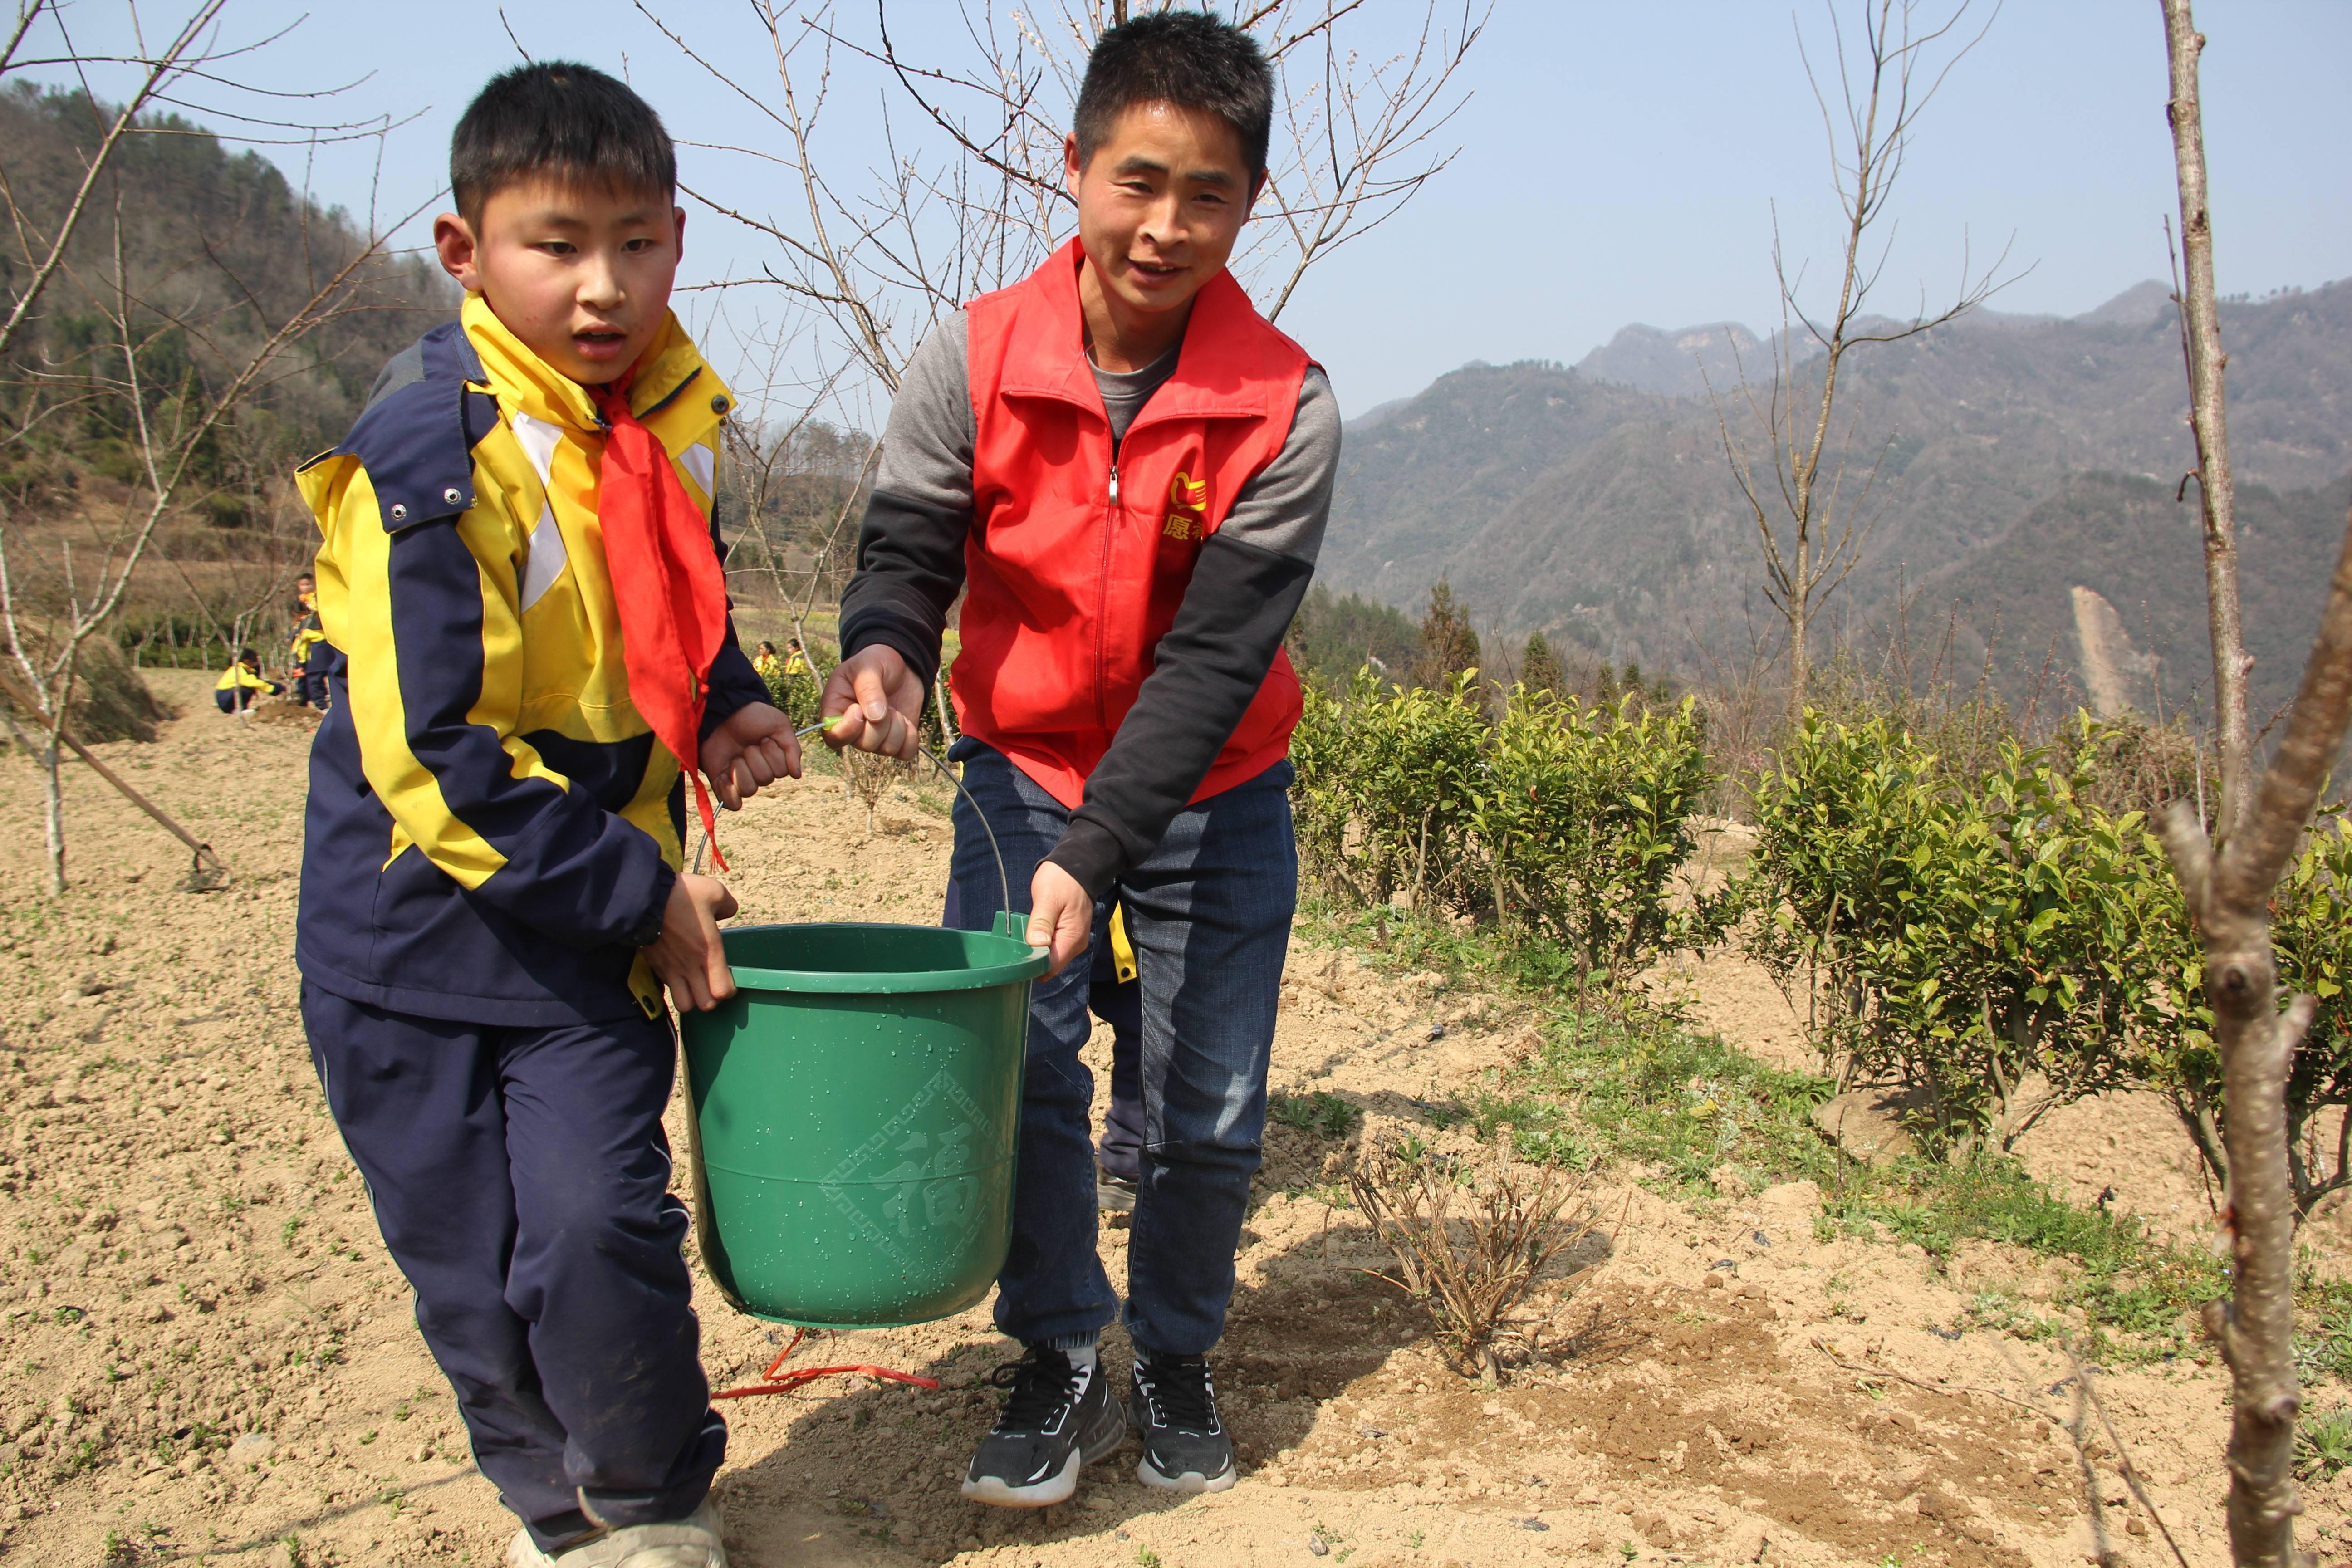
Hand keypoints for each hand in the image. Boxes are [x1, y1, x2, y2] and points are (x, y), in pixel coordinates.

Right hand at [648, 872, 738, 1011]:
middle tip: (712, 983)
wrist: (644, 897)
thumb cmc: (680, 895)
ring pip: (684, 1004)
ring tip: (694, 984)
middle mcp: (690, 966)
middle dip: (711, 998)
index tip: (727, 979)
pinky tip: (678, 971)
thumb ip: (727, 905)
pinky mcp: (655, 965)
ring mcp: (671, 968)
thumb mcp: (714, 892)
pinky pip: (668, 988)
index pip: (722, 991)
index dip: (728, 989)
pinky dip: (675, 986)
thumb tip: (728, 911)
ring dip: (691, 998)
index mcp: (708, 951)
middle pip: (705, 1005)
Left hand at [699, 702, 800, 809]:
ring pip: (749, 790)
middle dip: (755, 758)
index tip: (764, 739)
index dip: (773, 755)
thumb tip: (797, 775)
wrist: (724, 712)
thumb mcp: (780, 726)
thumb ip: (792, 749)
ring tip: (735, 756)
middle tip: (748, 744)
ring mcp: (741, 779)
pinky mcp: (722, 784)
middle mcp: (759, 772)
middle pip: (765, 780)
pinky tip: (725, 775)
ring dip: (740, 769)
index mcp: (774, 761)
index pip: (781, 772)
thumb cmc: (754, 717)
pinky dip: (729, 792)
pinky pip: (731, 803)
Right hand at [821, 645, 923, 760]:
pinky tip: (907, 721)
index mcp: (837, 710)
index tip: (859, 709)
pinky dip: (910, 738)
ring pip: (886, 749)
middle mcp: (854, 728)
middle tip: (886, 704)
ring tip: (895, 709)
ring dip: (897, 728)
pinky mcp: (897, 739)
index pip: (833, 737)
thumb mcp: (868, 667)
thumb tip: (875, 718)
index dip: (848, 729)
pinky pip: (905, 753)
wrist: (901, 664)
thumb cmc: (875, 661)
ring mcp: (876, 736)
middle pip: (864, 744)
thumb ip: (868, 689)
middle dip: (880, 725)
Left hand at [1025, 861, 1091, 979]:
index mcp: (1071, 939)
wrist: (1078, 865)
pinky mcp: (1068, 934)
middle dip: (1032, 957)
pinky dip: (1041, 942)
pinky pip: (1052, 946)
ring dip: (1035, 949)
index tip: (1016, 955)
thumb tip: (1035, 945)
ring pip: (1049, 957)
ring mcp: (1072, 940)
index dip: (1032, 965)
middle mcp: (1074, 946)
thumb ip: (1041, 923)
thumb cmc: (1062, 880)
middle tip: (1016, 942)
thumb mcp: (1048, 898)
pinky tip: (1032, 930)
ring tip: (1023, 934)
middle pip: (1049, 965)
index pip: (1050, 967)